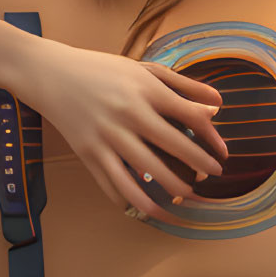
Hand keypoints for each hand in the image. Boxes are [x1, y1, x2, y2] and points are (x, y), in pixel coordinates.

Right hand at [6, 40, 231, 223]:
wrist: (51, 73)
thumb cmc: (104, 70)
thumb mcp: (144, 69)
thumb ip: (184, 85)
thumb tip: (219, 104)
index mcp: (146, 90)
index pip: (190, 117)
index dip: (212, 138)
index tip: (223, 153)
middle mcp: (128, 113)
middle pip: (173, 146)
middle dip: (199, 165)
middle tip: (214, 177)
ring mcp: (106, 136)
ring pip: (145, 173)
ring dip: (171, 189)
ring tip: (187, 196)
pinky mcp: (87, 153)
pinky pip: (114, 185)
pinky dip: (133, 200)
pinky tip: (149, 206)